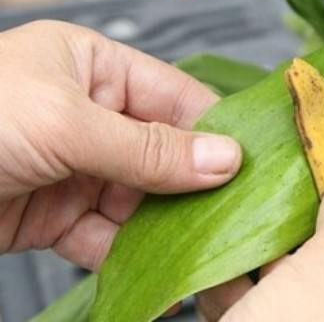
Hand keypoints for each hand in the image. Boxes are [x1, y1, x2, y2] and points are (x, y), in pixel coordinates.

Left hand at [0, 20, 241, 270]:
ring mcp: (76, 168)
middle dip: (195, 185)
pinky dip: (127, 254)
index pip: (175, 98)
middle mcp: (91, 116)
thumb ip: (147, 147)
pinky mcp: (56, 216)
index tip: (253, 165)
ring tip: (203, 248)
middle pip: (163, 154)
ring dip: (165, 225)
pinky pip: (106, 234)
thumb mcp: (65, 121)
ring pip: (141, 199)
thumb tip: (226, 158)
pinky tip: (153, 269)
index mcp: (94, 69)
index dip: (214, 130)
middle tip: (236, 215)